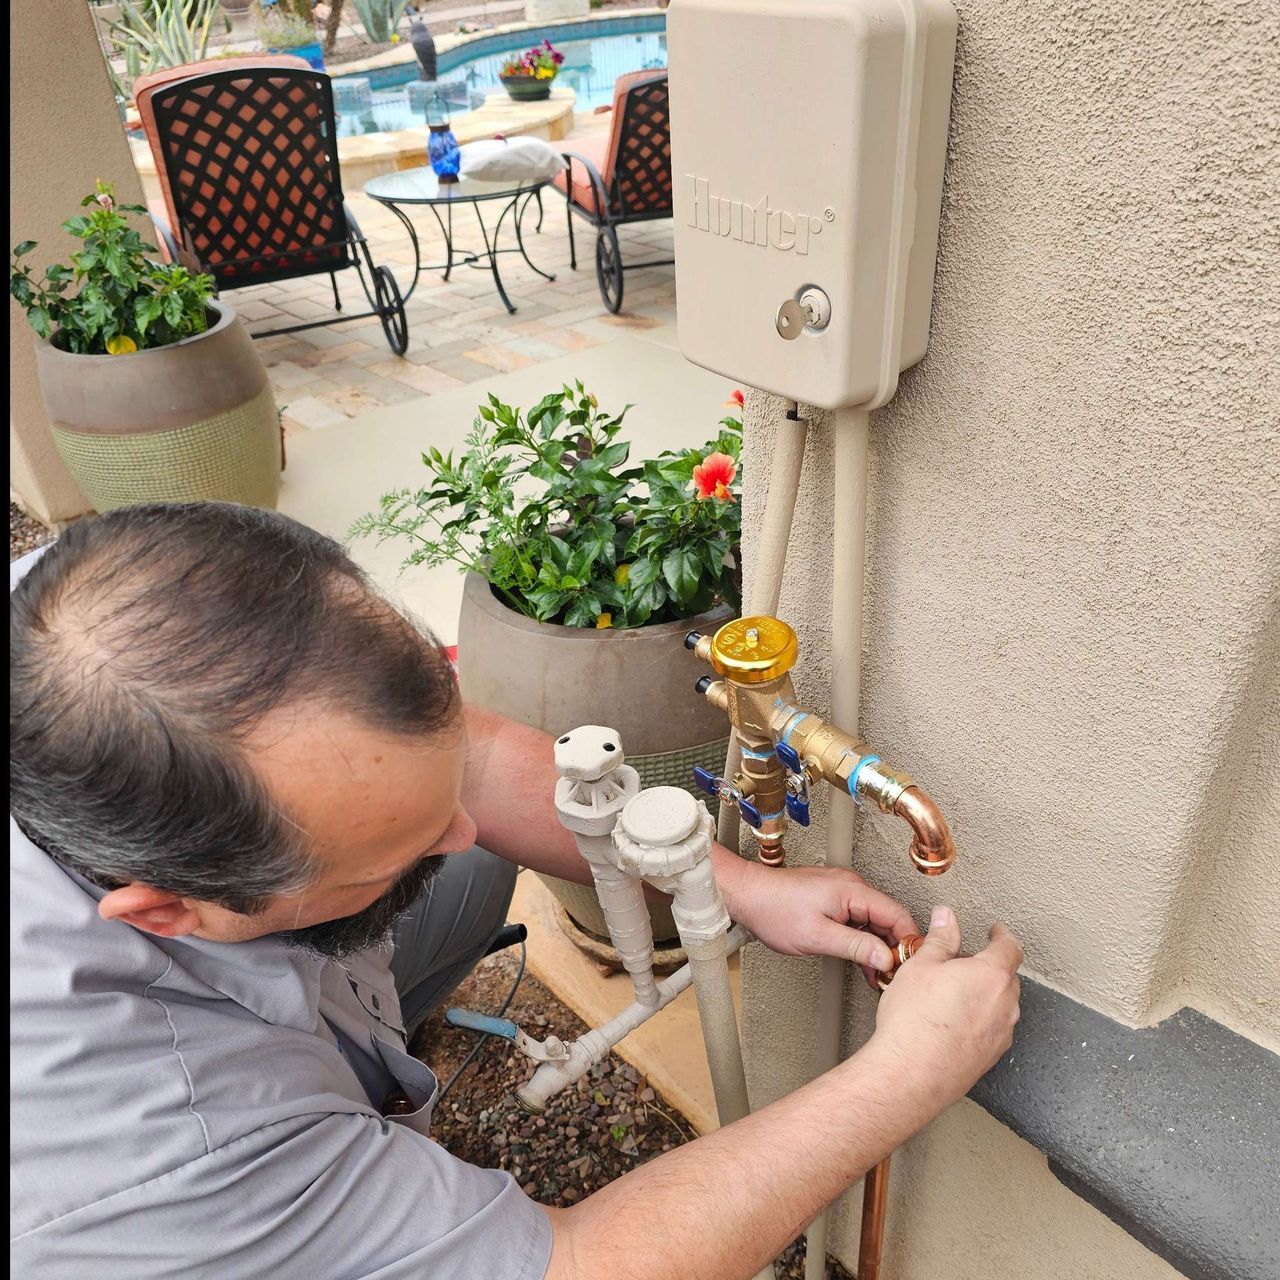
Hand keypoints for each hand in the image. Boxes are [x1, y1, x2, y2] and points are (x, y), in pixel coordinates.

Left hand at [715, 855, 917, 986]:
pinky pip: (858, 920)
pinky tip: (864, 962)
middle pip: (888, 918)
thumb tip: (885, 958)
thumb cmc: (774, 910)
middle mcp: (850, 887)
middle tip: (895, 976)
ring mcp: (841, 892)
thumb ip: (856, 947)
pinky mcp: (832, 900)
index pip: (896, 913)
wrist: (747, 896)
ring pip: (873, 921)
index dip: (908, 940)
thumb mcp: (818, 936)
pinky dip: (863, 941)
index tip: (911, 964)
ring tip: (880, 976)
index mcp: (852, 890)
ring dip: (878, 947)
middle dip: (895, 947)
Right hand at [871, 907, 1022, 1107]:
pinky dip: (981, 1018)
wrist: (910, 1073)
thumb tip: (946, 918)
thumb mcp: (921, 965)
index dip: (1002, 935)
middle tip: (962, 962)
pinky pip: (993, 1028)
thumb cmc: (914, 1020)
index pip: (1009, 947)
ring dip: (985, 994)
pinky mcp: (991, 1057)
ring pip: (1001, 1004)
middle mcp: (1005, 1005)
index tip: (995, 931)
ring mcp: (1001, 1034)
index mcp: (992, 975)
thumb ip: (940, 938)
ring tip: (953, 994)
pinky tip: (953, 1021)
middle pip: (1007, 976)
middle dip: (988, 965)